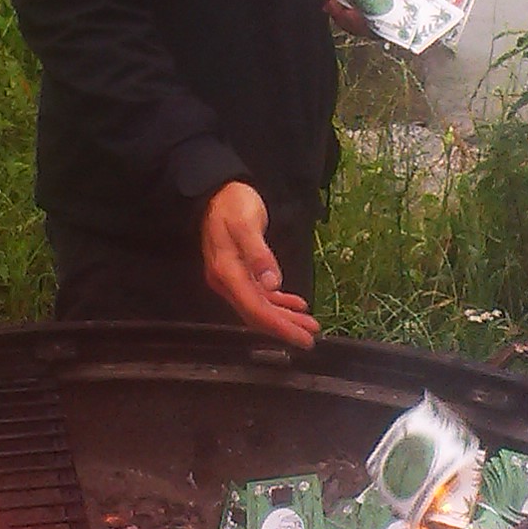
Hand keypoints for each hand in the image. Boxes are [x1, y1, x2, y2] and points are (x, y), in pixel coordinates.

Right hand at [200, 181, 317, 348]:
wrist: (216, 190)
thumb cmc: (233, 204)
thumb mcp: (247, 224)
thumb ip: (259, 254)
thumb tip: (272, 284)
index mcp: (227, 273)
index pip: (255, 309)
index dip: (279, 327)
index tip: (302, 338)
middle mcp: (227, 282)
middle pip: (257, 314)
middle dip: (284, 327)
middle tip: (311, 337)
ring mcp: (231, 278)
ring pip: (259, 307)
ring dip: (284, 317)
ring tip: (309, 324)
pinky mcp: (238, 271)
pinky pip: (258, 295)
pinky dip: (277, 302)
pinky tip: (296, 305)